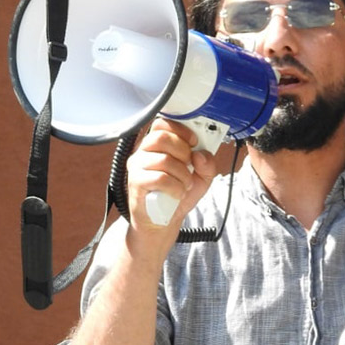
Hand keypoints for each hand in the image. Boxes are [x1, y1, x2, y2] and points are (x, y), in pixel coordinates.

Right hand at [125, 118, 216, 262]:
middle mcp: (143, 152)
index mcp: (157, 145)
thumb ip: (208, 163)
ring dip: (182, 175)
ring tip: (184, 185)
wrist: (164, 221)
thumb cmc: (178, 194)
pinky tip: (177, 194)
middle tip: (189, 166)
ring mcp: (137, 167)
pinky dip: (175, 187)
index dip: (181, 130)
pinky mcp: (136, 183)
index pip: (162, 123)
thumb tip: (201, 154)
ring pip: (163, 160)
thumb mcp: (202, 177)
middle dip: (182, 152)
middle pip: (160, 137)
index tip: (194, 142)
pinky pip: (159, 178)